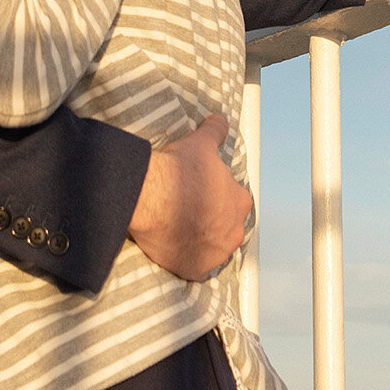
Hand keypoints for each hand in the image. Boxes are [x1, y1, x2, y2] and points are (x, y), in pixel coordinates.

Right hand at [127, 114, 250, 281]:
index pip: (235, 201)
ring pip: (214, 248)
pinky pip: (197, 269)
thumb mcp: (200, 143)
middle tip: (189, 210)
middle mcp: (234, 231)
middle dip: (212, 221)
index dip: (218, 197)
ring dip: (202, 241)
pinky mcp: (196, 270)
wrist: (150, 196)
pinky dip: (189, 261)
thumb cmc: (178, 170)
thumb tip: (220, 119)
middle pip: (226, 227)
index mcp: (240, 202)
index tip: (202, 194)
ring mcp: (216, 254)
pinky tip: (177, 249)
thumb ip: (215, 131)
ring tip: (180, 228)